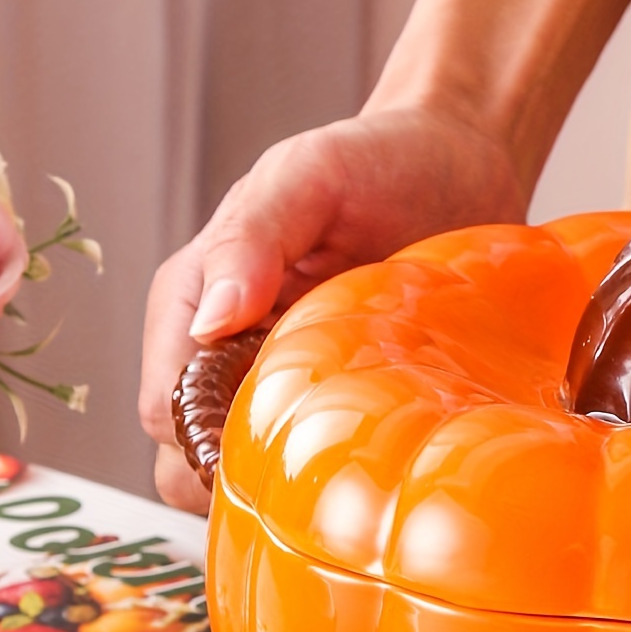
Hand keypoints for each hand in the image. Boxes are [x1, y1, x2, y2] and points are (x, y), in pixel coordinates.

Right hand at [139, 104, 525, 510]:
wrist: (464, 161)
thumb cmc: (379, 158)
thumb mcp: (309, 174)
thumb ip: (252, 237)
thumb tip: (209, 323)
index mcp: (197, 301)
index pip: (166, 410)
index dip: (202, 439)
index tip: (275, 432)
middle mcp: (229, 353)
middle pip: (195, 460)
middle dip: (241, 473)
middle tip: (324, 445)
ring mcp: (284, 383)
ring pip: (253, 473)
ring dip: (296, 473)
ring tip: (360, 436)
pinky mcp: (342, 402)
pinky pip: (320, 462)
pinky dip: (342, 467)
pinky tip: (389, 440)